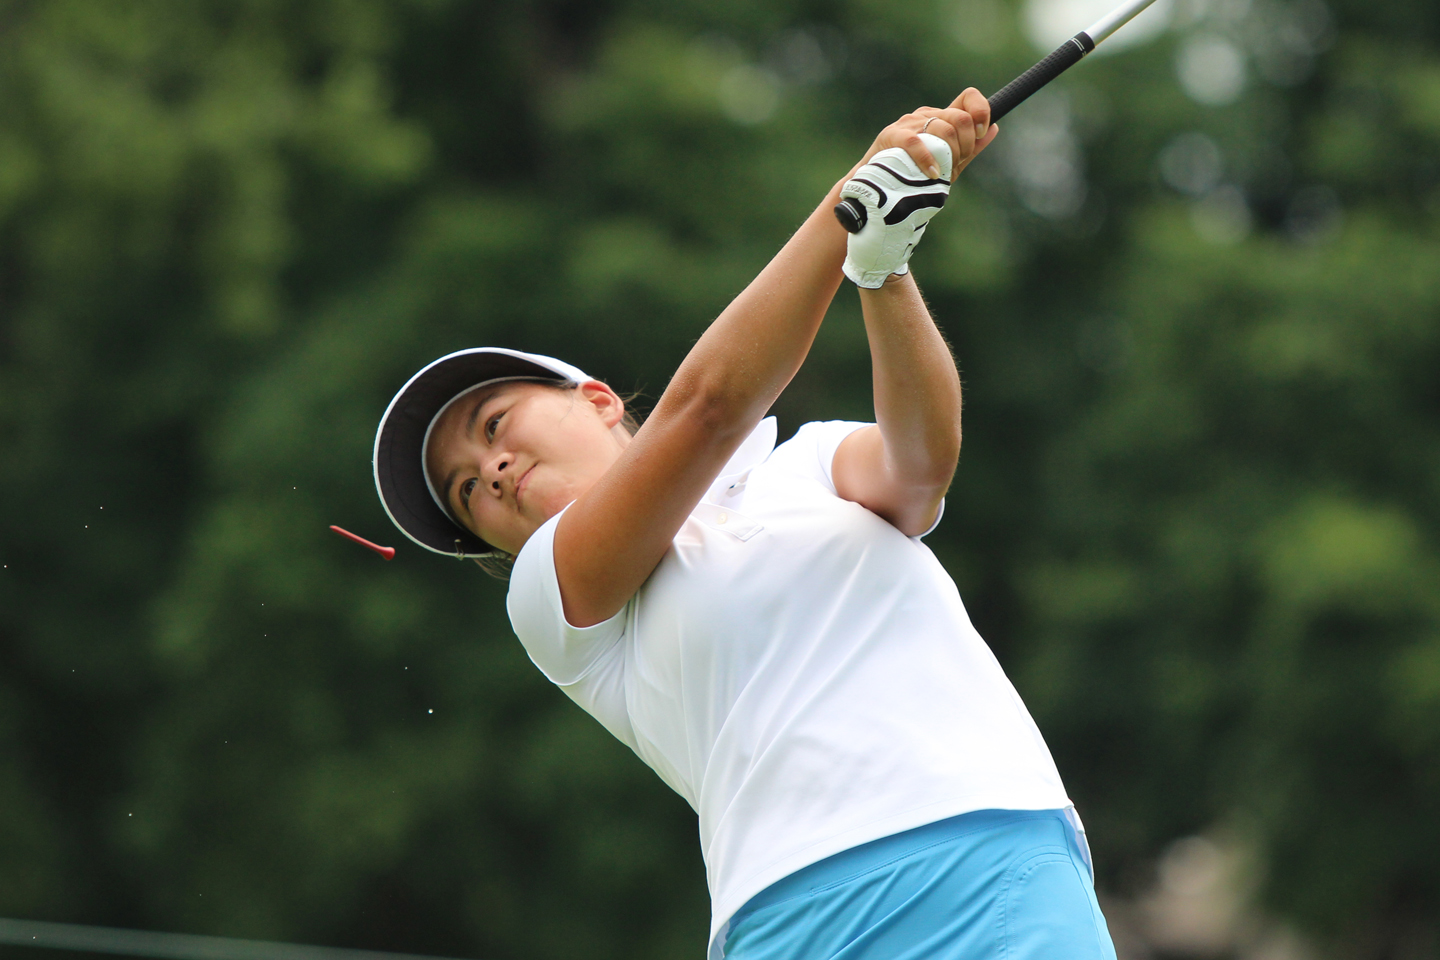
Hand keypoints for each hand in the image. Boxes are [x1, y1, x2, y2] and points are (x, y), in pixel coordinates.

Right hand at [851, 88, 999, 181]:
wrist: (875, 187)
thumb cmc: (912, 175)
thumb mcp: (948, 163)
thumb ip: (970, 148)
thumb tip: (994, 128)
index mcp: (941, 117)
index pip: (968, 98)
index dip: (981, 111)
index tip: (981, 132)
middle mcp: (926, 115)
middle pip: (960, 118)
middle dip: (965, 145)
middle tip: (955, 164)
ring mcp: (908, 123)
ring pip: (943, 129)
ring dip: (949, 155)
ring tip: (941, 173)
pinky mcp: (892, 135)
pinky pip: (917, 142)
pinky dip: (928, 159)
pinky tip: (931, 173)